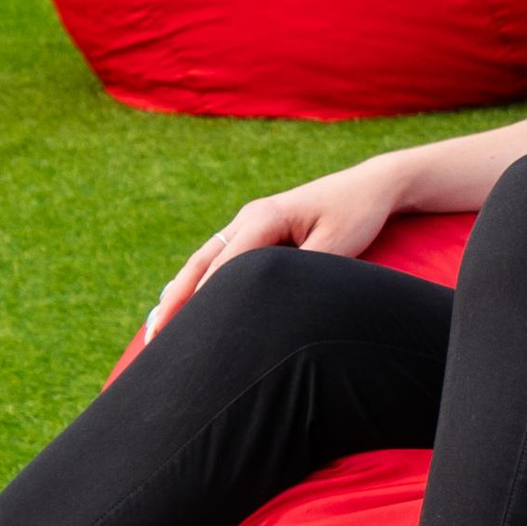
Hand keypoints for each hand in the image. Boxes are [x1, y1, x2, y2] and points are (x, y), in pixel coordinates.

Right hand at [147, 158, 409, 332]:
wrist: (371, 187)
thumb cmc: (356, 214)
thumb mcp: (337, 245)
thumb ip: (304, 270)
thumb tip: (272, 302)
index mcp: (264, 218)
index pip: (224, 266)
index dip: (203, 300)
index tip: (184, 333)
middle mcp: (249, 218)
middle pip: (202, 263)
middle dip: (176, 300)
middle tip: (155, 338)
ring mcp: (250, 222)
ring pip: (204, 261)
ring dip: (180, 292)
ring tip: (157, 329)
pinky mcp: (257, 231)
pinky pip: (219, 260)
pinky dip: (199, 283)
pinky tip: (185, 306)